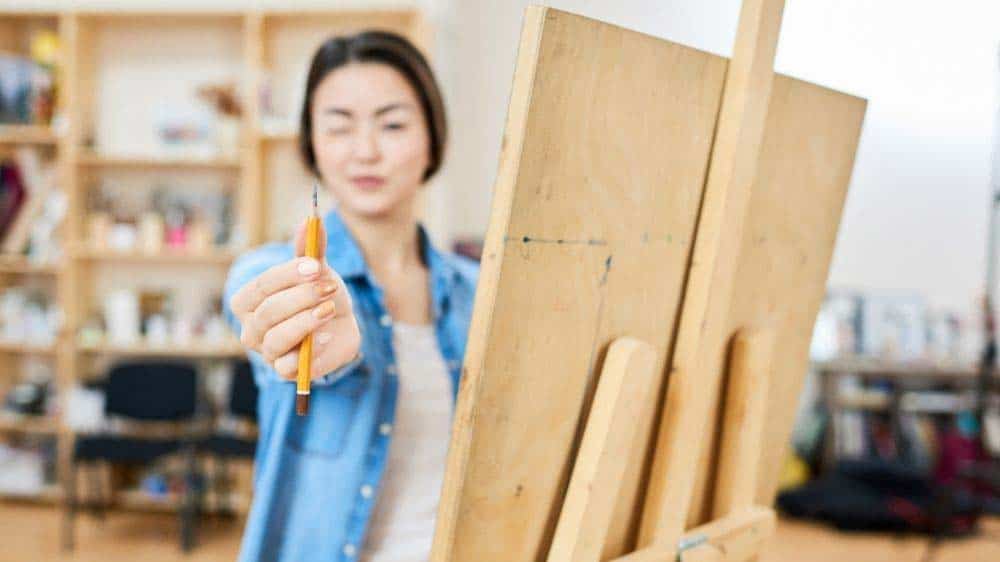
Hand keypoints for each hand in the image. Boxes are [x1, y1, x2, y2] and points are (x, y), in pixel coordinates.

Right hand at [229, 218, 361, 380]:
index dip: (288, 275)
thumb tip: (311, 220)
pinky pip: (288, 365)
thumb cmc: (319, 293)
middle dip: (301, 297)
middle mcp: (251, 327)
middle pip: (269, 311)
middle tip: (330, 286)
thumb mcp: (318, 270)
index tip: (316, 266)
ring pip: (276, 338)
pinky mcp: (285, 371)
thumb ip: (312, 249)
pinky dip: (308, 350)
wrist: (340, 325)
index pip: (262, 285)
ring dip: (305, 321)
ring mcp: (266, 351)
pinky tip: (325, 337)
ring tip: (328, 309)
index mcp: (248, 300)